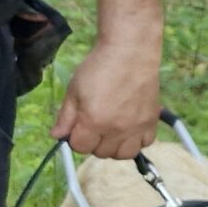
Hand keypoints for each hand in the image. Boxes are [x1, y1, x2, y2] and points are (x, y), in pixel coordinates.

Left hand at [53, 38, 160, 158]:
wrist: (129, 52)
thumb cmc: (98, 67)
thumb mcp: (74, 89)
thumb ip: (65, 116)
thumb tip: (56, 136)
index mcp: (93, 122)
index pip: (80, 147)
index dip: (76, 137)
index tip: (78, 125)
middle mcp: (116, 129)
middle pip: (101, 153)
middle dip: (94, 141)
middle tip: (94, 123)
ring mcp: (136, 127)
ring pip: (123, 154)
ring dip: (114, 146)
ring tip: (111, 130)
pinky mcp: (151, 121)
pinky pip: (144, 144)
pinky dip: (136, 141)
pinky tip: (129, 128)